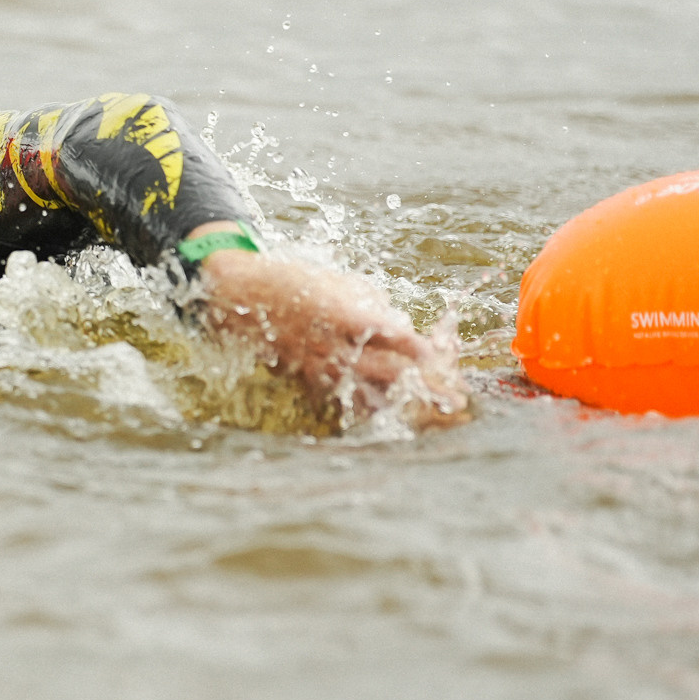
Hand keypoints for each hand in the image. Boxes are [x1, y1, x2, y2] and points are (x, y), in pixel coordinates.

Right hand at [189, 243, 470, 430]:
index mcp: (345, 317)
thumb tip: (402, 328)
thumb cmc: (297, 281)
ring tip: (427, 418)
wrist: (242, 296)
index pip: (392, 337)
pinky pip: (341, 401)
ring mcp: (320, 368)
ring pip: (367, 396)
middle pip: (388, 374)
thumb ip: (375, 307)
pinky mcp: (307, 380)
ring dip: (400, 407)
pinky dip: (365, 409)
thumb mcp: (342, 283)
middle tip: (455, 402)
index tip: (441, 359)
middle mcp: (335, 348)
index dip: (419, 349)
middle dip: (424, 389)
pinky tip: (385, 416)